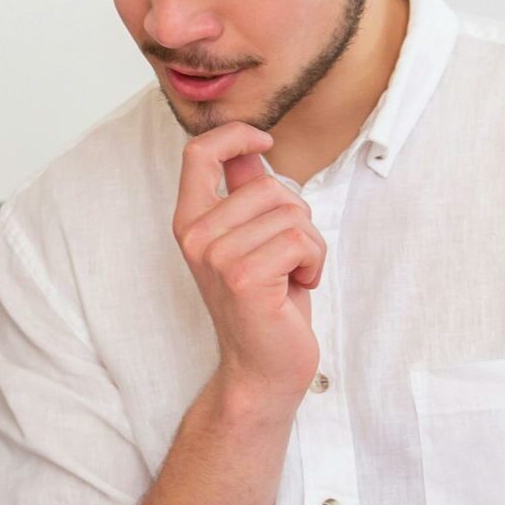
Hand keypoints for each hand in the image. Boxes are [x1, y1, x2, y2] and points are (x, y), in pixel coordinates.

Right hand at [172, 124, 323, 403]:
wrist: (263, 368)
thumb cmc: (264, 305)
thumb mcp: (250, 241)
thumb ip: (244, 196)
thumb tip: (251, 151)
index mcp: (191, 222)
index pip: (198, 153)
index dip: (234, 136)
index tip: (264, 141)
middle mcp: (197, 237)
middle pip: (267, 185)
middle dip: (296, 217)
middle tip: (287, 258)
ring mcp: (217, 257)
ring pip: (291, 213)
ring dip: (308, 245)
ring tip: (292, 275)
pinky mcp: (245, 277)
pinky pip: (300, 240)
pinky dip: (313, 262)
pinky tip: (299, 287)